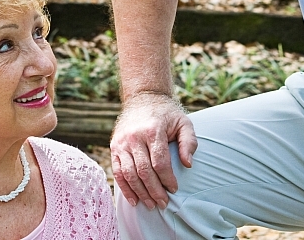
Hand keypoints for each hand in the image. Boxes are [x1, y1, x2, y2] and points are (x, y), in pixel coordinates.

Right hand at [110, 93, 197, 209]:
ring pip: (129, 174)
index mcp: (152, 130)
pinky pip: (118, 172)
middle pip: (143, 171)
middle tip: (163, 204)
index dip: (167, 179)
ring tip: (151, 205)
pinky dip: (125, 188)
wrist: (142, 99)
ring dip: (140, 193)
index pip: (159, 162)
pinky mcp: (114, 147)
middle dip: (154, 191)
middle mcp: (134, 137)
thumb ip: (189, 142)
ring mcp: (121, 143)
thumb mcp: (183, 122)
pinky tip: (134, 200)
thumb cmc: (166, 114)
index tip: (175, 189)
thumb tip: (187, 164)